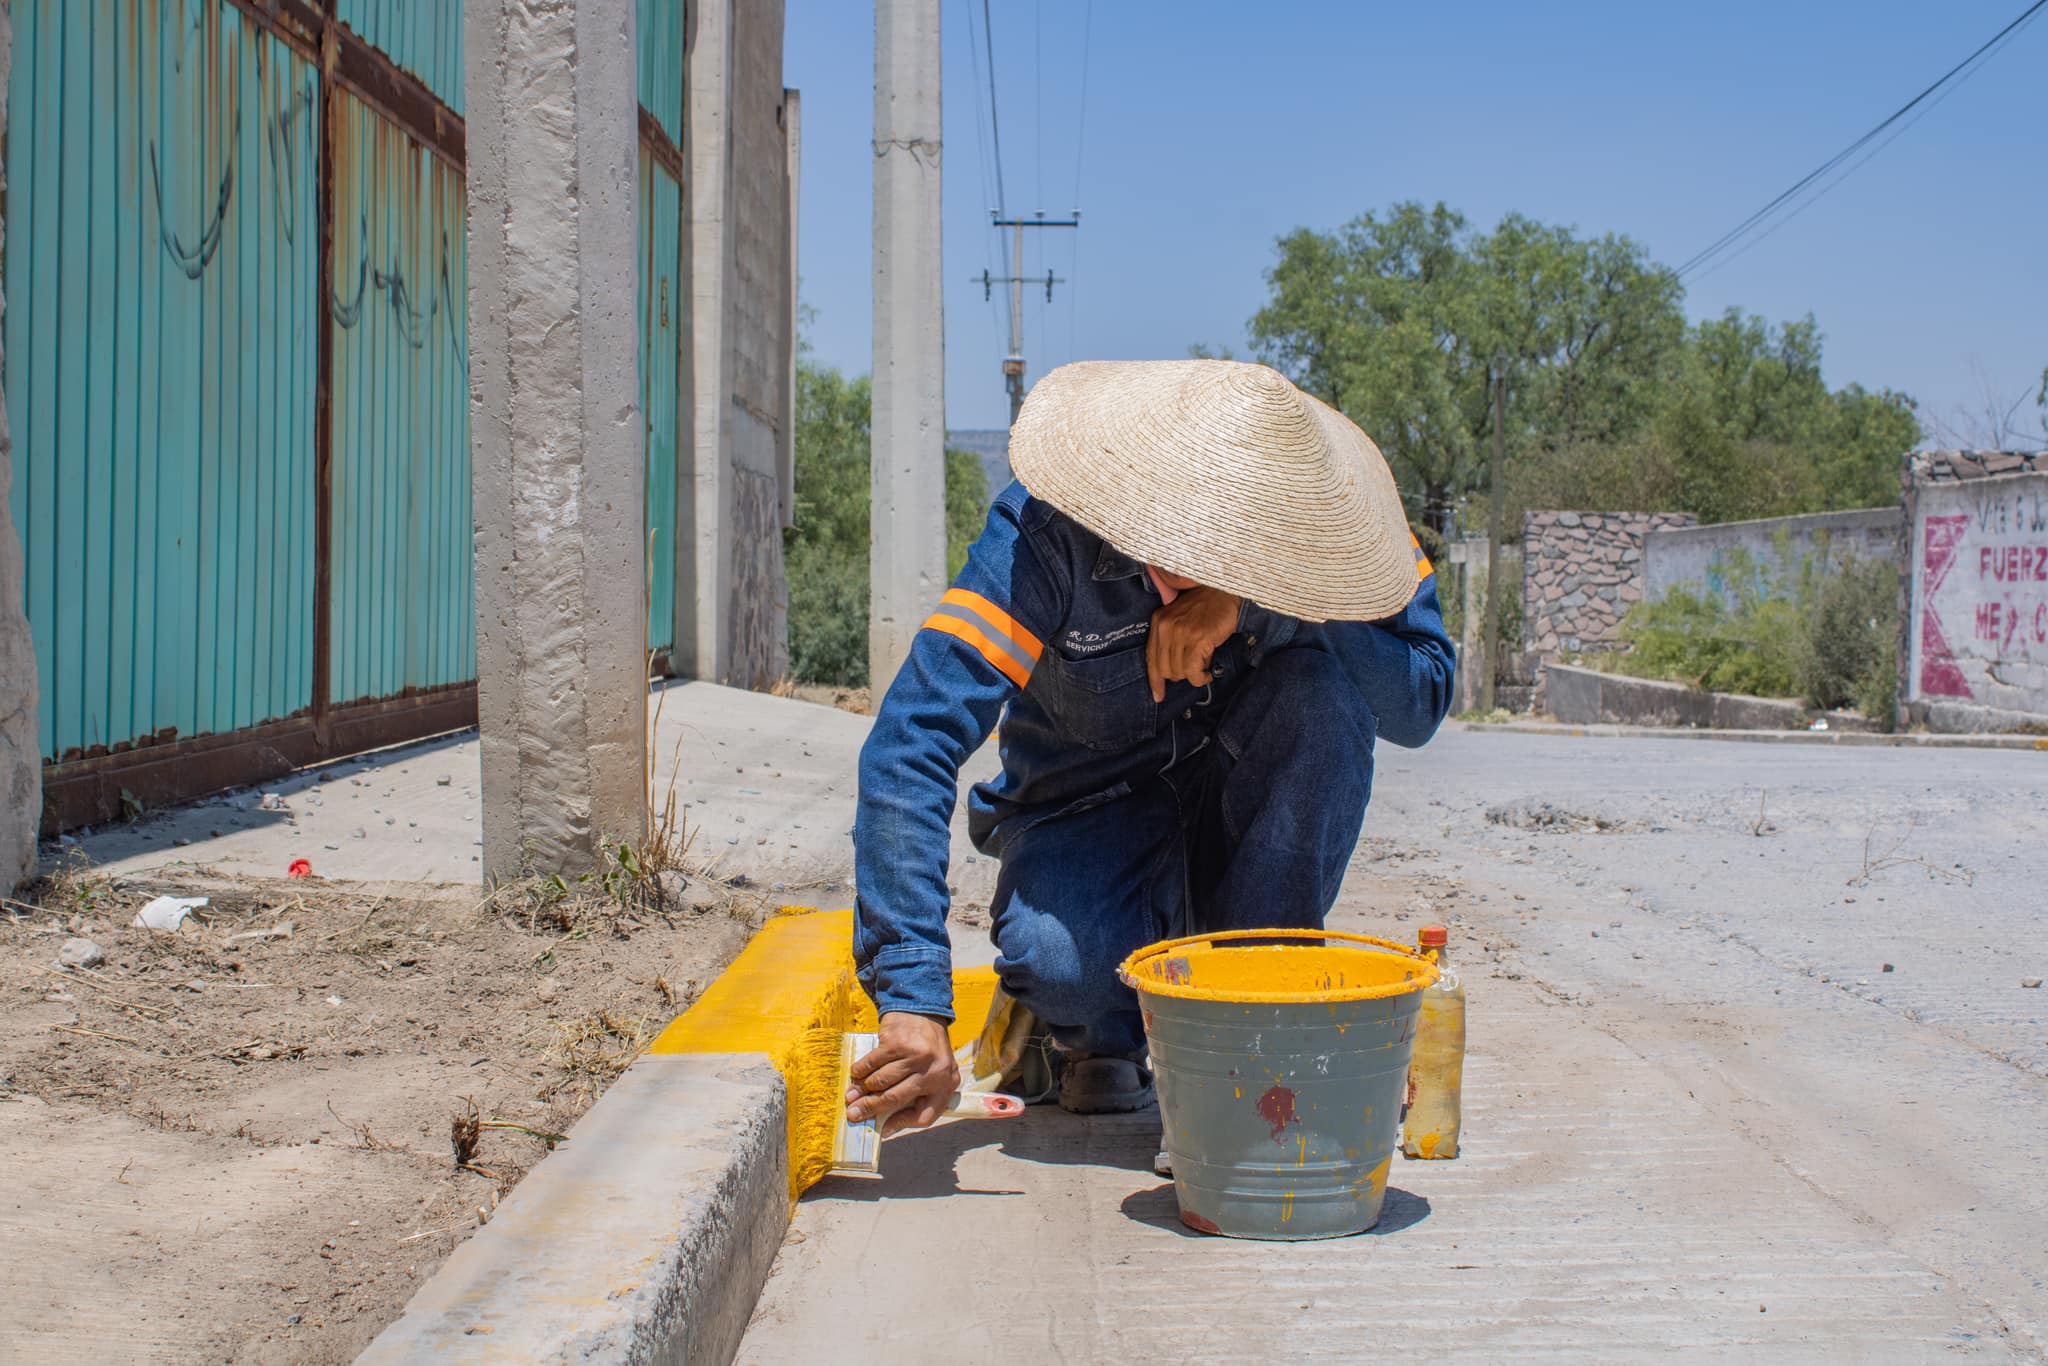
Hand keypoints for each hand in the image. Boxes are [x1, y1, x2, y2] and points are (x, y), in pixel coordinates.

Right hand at [845, 1011, 959, 1137]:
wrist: (923, 1009)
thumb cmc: (926, 1048)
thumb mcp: (934, 1071)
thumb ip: (918, 1094)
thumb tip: (887, 1125)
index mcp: (946, 1084)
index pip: (925, 1115)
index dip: (902, 1125)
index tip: (883, 1129)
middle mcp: (934, 1071)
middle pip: (896, 1099)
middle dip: (871, 1108)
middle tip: (853, 1114)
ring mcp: (916, 1056)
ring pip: (882, 1081)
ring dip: (862, 1090)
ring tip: (851, 1096)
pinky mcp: (898, 1042)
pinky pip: (873, 1062)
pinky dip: (861, 1070)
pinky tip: (855, 1073)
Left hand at [1146, 586, 1241, 702]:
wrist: (1225, 592)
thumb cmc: (1206, 608)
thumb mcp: (1180, 619)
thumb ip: (1171, 640)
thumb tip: (1172, 672)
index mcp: (1159, 622)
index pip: (1151, 659)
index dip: (1155, 680)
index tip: (1158, 696)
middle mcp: (1166, 627)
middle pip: (1165, 670)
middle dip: (1181, 675)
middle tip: (1195, 667)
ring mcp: (1181, 633)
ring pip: (1180, 672)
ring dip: (1194, 674)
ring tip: (1204, 664)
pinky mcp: (1198, 639)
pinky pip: (1193, 672)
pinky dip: (1201, 677)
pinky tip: (1207, 672)